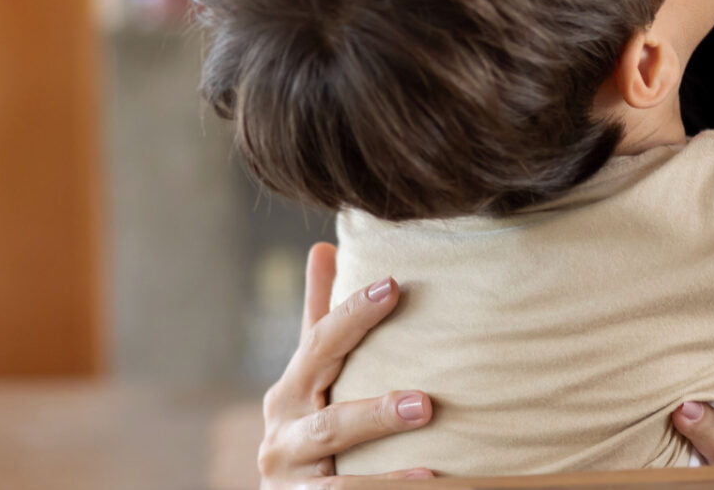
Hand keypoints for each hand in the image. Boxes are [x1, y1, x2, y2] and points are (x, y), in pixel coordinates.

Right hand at [259, 242, 433, 486]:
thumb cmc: (306, 424)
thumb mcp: (309, 374)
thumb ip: (319, 318)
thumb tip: (323, 246)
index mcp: (288, 394)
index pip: (319, 345)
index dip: (353, 315)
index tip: (392, 286)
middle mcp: (283, 438)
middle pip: (331, 423)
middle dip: (376, 414)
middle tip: (427, 403)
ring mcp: (292, 482)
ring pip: (340, 481)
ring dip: (386, 475)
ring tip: (430, 468)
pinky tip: (429, 485)